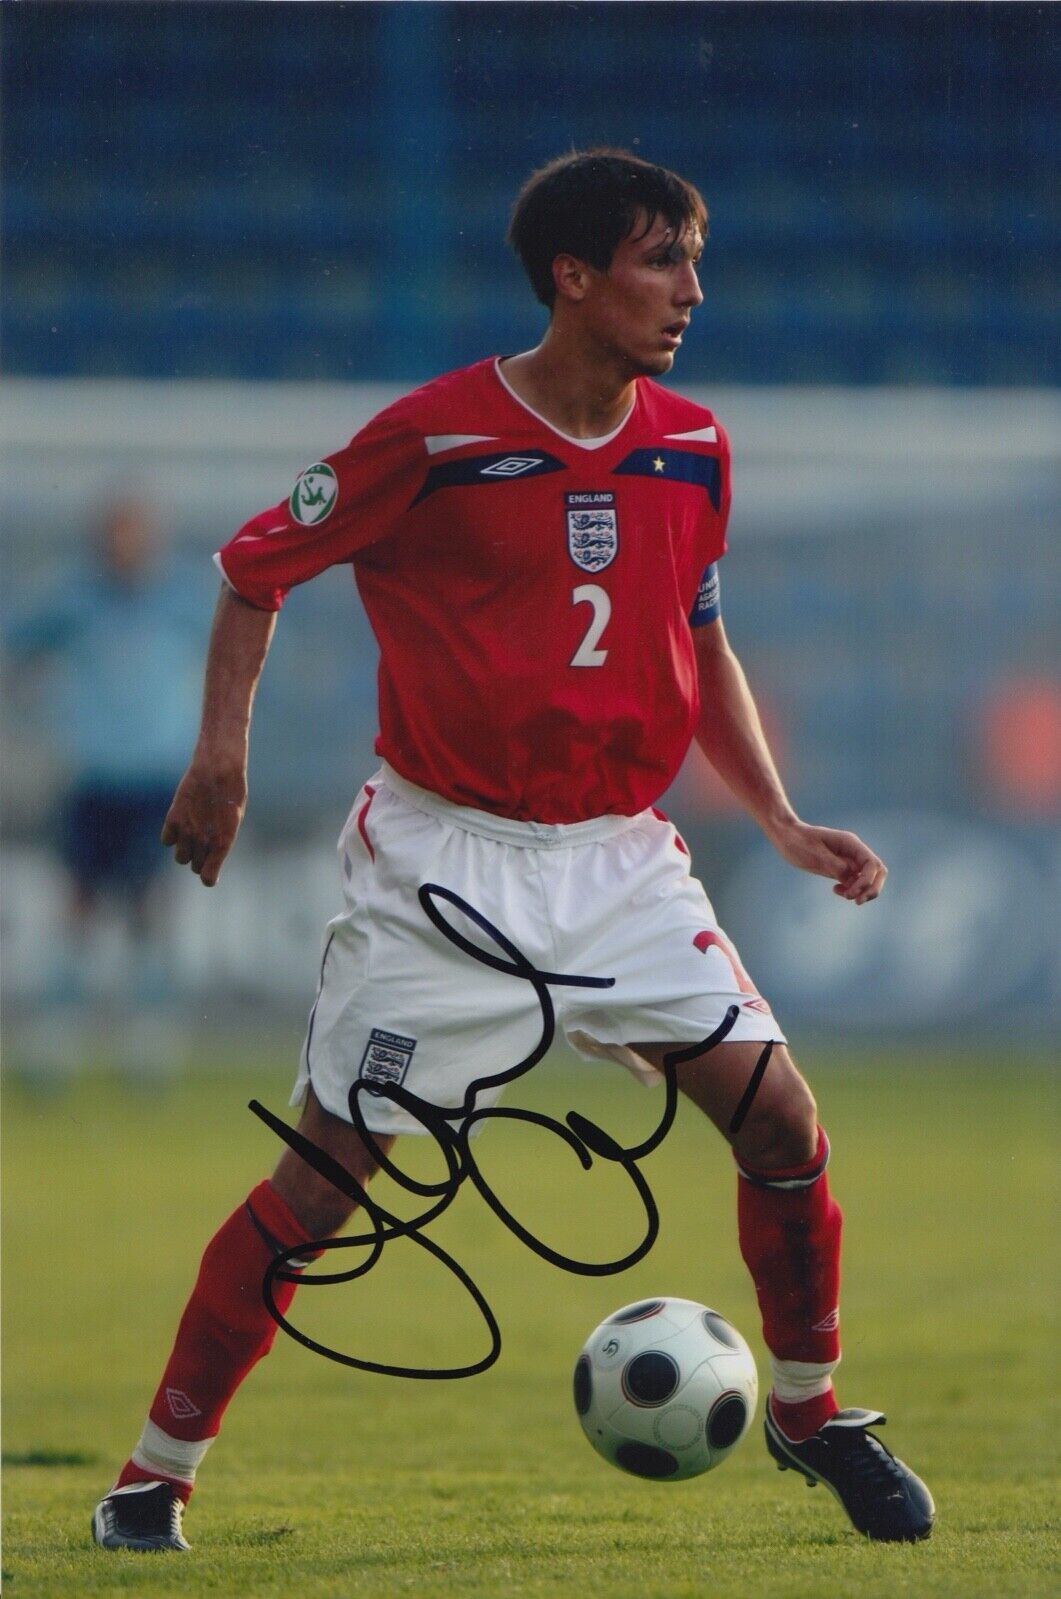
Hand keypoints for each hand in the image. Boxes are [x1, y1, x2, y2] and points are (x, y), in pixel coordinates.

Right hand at [161, 759, 247, 886]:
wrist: (219, 768)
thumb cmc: (232, 792)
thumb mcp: (234, 819)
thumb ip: (222, 839)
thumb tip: (210, 854)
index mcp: (222, 843)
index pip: (208, 877)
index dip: (208, 877)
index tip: (209, 874)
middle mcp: (203, 840)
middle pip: (194, 866)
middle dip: (199, 859)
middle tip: (205, 843)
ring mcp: (186, 830)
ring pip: (180, 858)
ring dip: (186, 850)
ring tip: (194, 835)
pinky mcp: (173, 818)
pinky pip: (166, 840)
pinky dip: (172, 836)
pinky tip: (181, 824)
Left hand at [766, 819, 886, 904]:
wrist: (786, 836)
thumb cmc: (798, 842)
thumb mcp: (815, 855)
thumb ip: (835, 866)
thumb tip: (852, 879)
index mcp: (850, 843)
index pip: (872, 864)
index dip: (868, 881)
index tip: (852, 894)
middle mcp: (853, 851)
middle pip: (878, 871)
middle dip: (872, 889)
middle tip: (856, 901)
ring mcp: (848, 859)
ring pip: (868, 878)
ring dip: (861, 891)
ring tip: (845, 896)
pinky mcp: (840, 867)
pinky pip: (854, 881)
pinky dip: (850, 889)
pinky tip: (835, 890)